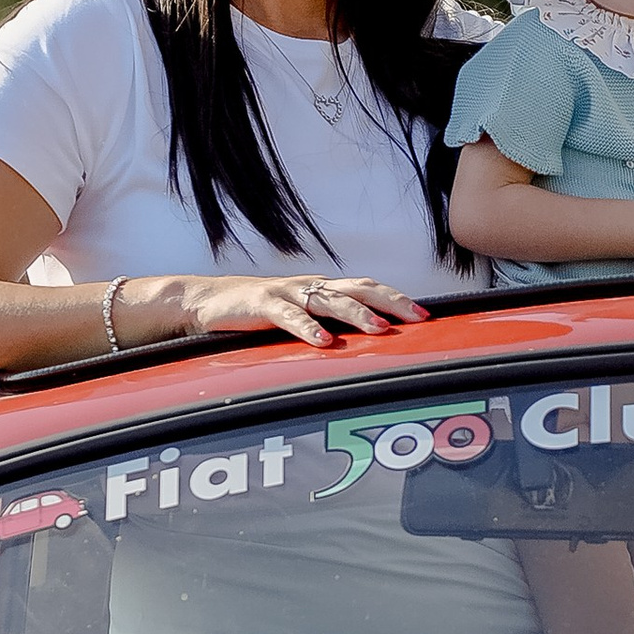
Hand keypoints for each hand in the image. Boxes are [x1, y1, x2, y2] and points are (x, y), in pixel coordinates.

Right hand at [151, 272, 428, 349]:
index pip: (368, 289)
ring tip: (380, 331)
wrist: (207, 300)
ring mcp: (287, 292)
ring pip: (330, 300)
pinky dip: (307, 329)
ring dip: (357, 315)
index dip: (397, 299)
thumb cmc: (259, 312)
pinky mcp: (262, 304)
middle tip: (418, 318)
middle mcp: (311, 286)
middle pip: (359, 288)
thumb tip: (363, 346)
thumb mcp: (299, 317)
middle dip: (391, 302)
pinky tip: (323, 343)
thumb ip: (327, 326)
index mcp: (322, 289)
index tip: (426, 316)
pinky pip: (289, 315)